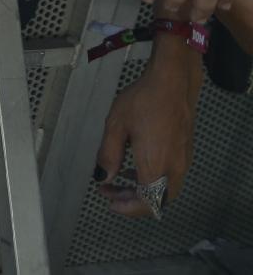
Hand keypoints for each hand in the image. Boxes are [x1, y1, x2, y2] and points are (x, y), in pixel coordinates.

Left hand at [95, 46, 200, 217]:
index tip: (110, 202)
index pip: (147, 202)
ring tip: (119, 181)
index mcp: (155, 165)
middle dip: (134, 202)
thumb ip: (108, 155)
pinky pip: (170, 177)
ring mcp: (182, 160)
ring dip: (143, 191)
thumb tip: (103, 177)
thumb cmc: (143, 100)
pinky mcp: (185, 151)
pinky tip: (136, 167)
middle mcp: (173, 167)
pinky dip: (153, 181)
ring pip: (165, 190)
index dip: (128, 208)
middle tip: (111, 192)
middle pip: (158, 200)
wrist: (172, 82)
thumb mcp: (116, 125)